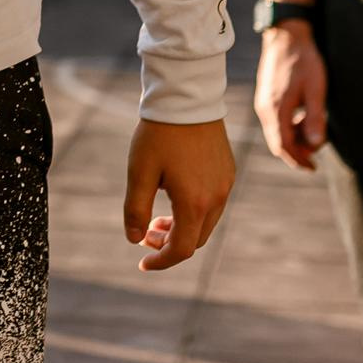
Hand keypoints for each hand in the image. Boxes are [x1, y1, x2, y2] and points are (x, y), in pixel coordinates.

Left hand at [124, 118, 235, 271]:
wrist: (186, 99)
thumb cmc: (158, 135)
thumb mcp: (138, 173)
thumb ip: (135, 210)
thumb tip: (134, 240)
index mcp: (194, 203)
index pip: (181, 249)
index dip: (161, 261)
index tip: (142, 263)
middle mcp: (216, 198)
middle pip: (195, 240)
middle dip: (169, 245)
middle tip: (145, 233)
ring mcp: (225, 185)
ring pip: (206, 223)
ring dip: (182, 228)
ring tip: (157, 217)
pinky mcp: (228, 172)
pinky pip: (213, 204)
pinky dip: (194, 212)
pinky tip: (174, 197)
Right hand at [254, 23, 328, 171]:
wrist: (285, 35)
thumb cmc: (303, 60)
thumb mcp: (316, 89)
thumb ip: (315, 118)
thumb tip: (315, 144)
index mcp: (276, 109)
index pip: (283, 146)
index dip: (297, 160)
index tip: (312, 168)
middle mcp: (264, 109)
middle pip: (277, 142)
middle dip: (297, 152)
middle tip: (316, 154)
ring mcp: (262, 102)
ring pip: (276, 132)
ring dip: (294, 138)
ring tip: (313, 130)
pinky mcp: (265, 96)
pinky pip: (275, 120)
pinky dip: (289, 126)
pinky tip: (303, 117)